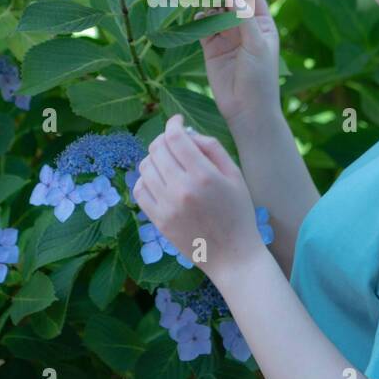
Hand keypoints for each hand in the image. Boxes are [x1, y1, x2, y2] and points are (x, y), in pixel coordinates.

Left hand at [134, 114, 266, 280]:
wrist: (233, 256)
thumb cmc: (239, 213)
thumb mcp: (235, 175)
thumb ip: (212, 148)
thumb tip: (187, 133)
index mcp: (203, 175)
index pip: (174, 138)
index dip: (173, 124)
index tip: (177, 122)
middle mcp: (181, 189)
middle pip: (157, 149)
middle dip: (164, 139)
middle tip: (174, 142)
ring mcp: (166, 206)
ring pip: (145, 167)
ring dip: (155, 158)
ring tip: (168, 163)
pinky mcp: (158, 221)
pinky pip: (139, 190)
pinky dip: (146, 179)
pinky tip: (159, 180)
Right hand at [196, 0, 280, 126]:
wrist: (246, 110)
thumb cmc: (260, 77)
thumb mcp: (256, 44)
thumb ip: (243, 16)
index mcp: (262, 23)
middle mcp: (244, 26)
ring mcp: (226, 36)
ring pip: (215, 11)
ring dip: (208, 2)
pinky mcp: (210, 47)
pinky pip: (203, 27)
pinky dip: (199, 19)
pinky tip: (198, 17)